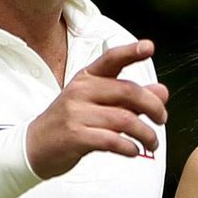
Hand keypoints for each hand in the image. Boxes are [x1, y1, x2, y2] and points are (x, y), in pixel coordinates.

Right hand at [26, 40, 169, 177]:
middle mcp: (81, 91)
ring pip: (125, 119)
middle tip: (162, 119)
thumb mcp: (98, 104)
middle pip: (128, 91)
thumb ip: (130, 98)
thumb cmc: (72, 122)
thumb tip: (162, 91)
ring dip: (147, 134)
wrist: (35, 146)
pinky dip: (130, 148)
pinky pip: (112, 140)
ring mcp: (76, 113)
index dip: (131, 52)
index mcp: (87, 78)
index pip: (111, 59)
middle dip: (153, 106)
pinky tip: (134, 151)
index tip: (149, 47)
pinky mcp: (75, 136)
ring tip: (152, 142)